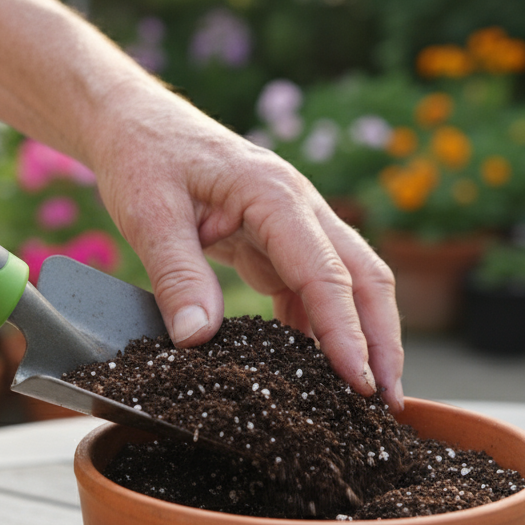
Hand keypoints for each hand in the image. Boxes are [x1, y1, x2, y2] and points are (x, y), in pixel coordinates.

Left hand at [91, 90, 404, 409]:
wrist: (136, 123)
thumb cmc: (144, 157)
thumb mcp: (148, 214)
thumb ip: (176, 274)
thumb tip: (198, 339)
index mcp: (274, 193)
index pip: (326, 271)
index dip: (345, 331)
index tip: (358, 381)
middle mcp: (299, 205)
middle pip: (363, 276)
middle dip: (382, 340)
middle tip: (388, 402)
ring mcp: (293, 223)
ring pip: (349, 283)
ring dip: (361, 336)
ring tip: (363, 397)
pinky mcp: (278, 240)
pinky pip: (312, 286)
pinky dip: (321, 327)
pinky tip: (317, 368)